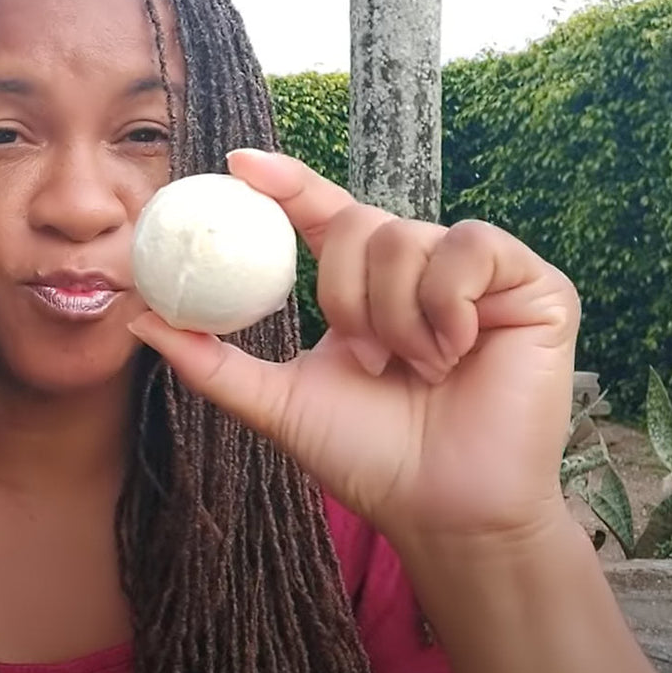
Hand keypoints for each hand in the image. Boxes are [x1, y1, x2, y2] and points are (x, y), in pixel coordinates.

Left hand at [127, 149, 580, 549]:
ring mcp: (476, 274)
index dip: (285, 182)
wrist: (444, 509)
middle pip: (360, 222)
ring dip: (398, 314)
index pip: (322, 215)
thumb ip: (211, 361)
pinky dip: (450, 301)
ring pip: (409, 238)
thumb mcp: (277, 402)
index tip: (237, 163)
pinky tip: (460, 349)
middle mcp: (419, 269)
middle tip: (366, 357)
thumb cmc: (369, 458)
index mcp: (364, 286)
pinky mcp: (532, 284)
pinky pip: (472, 248)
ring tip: (418, 369)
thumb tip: (139, 319)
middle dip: (346, 292)